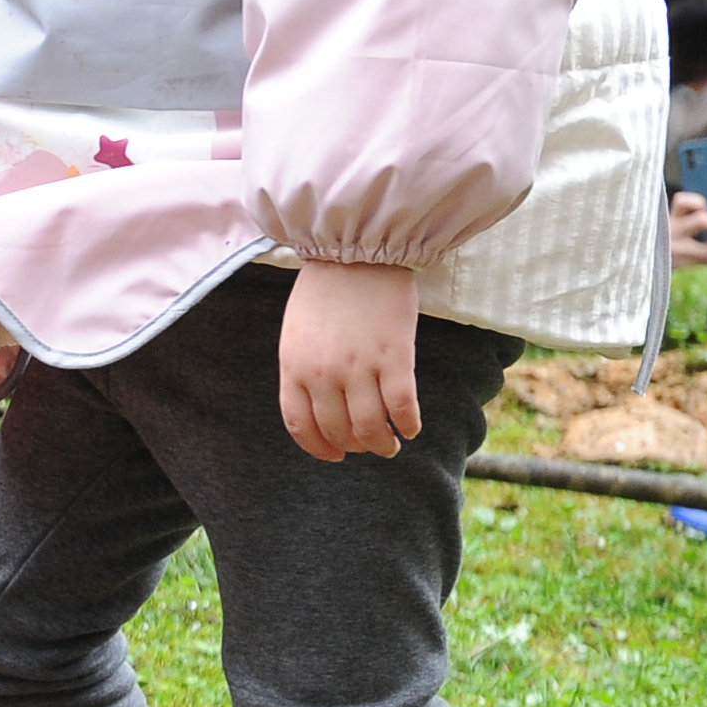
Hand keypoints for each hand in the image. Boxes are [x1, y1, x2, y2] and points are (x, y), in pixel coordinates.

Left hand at [278, 261, 419, 462]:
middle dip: (355, 447)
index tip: (334, 455)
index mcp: (294, 367)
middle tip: (368, 446)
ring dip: (382, 445)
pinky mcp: (395, 357)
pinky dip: (408, 424)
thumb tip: (320, 406)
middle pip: (338, 431)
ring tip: (391, 445)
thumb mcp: (297, 333)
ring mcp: (360, 367)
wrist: (356, 251)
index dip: (319, 448)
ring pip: (371, 428)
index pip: (302, 426)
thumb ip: (303, 369)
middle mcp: (324, 374)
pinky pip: (402, 407)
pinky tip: (412, 427)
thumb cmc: (325, 289)